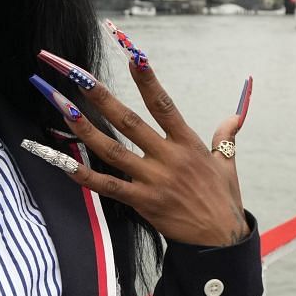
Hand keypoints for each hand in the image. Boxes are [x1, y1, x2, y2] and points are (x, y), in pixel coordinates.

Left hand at [27, 31, 248, 246]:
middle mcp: (168, 157)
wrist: (220, 240)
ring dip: (85, 129)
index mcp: (187, 143)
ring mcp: (153, 180)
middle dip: (101, 96)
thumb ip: (225, 136)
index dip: (148, 80)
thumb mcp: (227, 164)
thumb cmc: (223, 199)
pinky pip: (108, 187)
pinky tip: (63, 162)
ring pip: (112, 150)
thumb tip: (234, 117)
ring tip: (62, 107)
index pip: (164, 105)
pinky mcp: (142, 202)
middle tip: (77, 75)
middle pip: (129, 121)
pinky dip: (84, 175)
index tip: (133, 56)